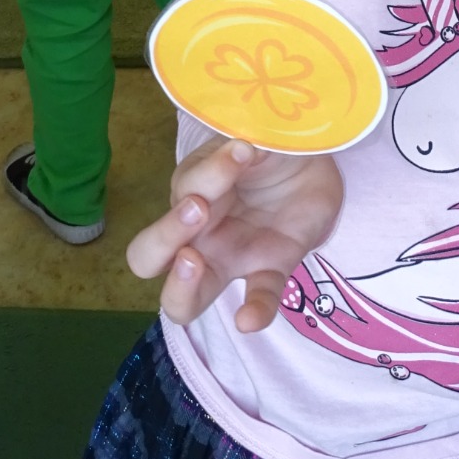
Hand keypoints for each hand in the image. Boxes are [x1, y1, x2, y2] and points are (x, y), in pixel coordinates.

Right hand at [128, 138, 343, 331]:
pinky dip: (253, 311)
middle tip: (197, 212)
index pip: (168, 202)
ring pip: (184, 299)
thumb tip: (237, 150)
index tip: (220, 171)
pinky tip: (249, 318)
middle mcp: (199, 235)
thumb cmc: (267, 147)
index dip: (188, 194)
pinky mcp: (272, 268)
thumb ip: (237, 150)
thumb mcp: (249, 139)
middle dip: (161, 239)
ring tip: (196, 261)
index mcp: (189, 196)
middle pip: (147, 258)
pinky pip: (258, 299)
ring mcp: (233, 257)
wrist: (312, 159)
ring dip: (182, 285)